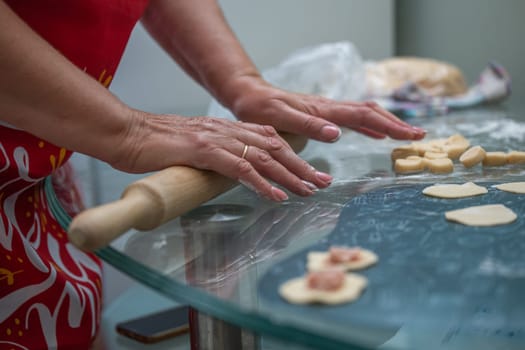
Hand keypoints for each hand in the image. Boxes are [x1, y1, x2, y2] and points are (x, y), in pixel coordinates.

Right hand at [111, 112, 331, 201]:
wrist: (126, 133)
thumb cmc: (153, 144)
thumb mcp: (190, 147)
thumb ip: (212, 154)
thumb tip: (226, 169)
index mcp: (225, 129)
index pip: (268, 139)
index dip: (292, 154)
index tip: (309, 169)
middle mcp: (226, 130)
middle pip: (274, 147)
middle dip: (302, 166)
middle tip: (323, 182)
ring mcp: (216, 139)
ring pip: (263, 157)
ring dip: (289, 176)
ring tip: (309, 191)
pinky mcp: (203, 150)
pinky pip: (240, 169)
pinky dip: (261, 184)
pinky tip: (276, 196)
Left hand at [228, 78, 425, 141]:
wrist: (249, 96)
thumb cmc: (260, 109)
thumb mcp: (280, 119)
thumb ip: (308, 126)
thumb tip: (338, 133)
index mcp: (323, 110)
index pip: (363, 116)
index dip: (388, 126)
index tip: (410, 136)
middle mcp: (329, 108)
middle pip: (370, 113)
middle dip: (396, 124)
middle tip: (419, 137)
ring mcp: (327, 111)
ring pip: (364, 114)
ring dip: (386, 124)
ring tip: (406, 135)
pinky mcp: (322, 115)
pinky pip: (352, 120)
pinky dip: (369, 126)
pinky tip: (375, 135)